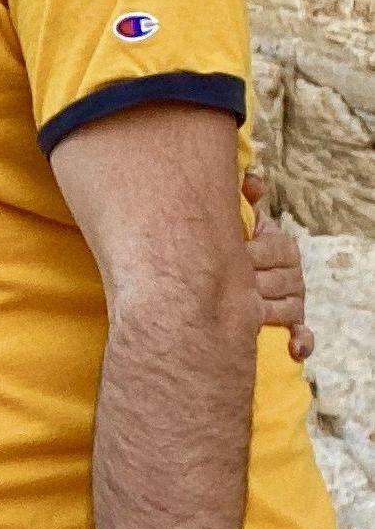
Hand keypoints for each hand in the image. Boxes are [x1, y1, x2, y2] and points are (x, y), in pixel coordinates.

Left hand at [243, 170, 312, 362]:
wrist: (224, 278)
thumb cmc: (233, 246)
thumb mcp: (237, 222)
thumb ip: (244, 201)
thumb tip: (251, 180)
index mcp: (279, 247)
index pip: (278, 248)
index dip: (256, 252)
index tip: (239, 254)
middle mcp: (291, 274)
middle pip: (285, 279)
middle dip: (258, 283)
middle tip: (236, 286)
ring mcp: (292, 299)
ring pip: (292, 306)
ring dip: (273, 311)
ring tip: (251, 314)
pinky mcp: (291, 325)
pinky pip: (303, 334)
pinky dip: (302, 340)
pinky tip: (295, 348)